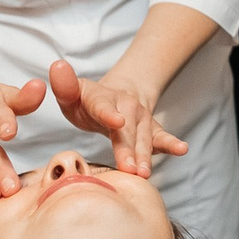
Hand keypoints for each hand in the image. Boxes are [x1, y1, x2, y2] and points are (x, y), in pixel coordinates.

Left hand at [50, 59, 188, 177]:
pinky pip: (161, 139)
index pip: (104, 107)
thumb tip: (57, 66)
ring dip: (145, 156)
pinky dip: (171, 144)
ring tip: (144, 173)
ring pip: (144, 139)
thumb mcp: (73, 92)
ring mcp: (142, 120)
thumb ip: (64, 85)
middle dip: (128, 150)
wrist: (121, 94)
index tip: (117, 122)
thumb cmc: (89, 101)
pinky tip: (181, 149)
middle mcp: (126, 108)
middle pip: (127, 131)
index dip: (109, 114)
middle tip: (128, 169)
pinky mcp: (152, 131)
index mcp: (102, 99)